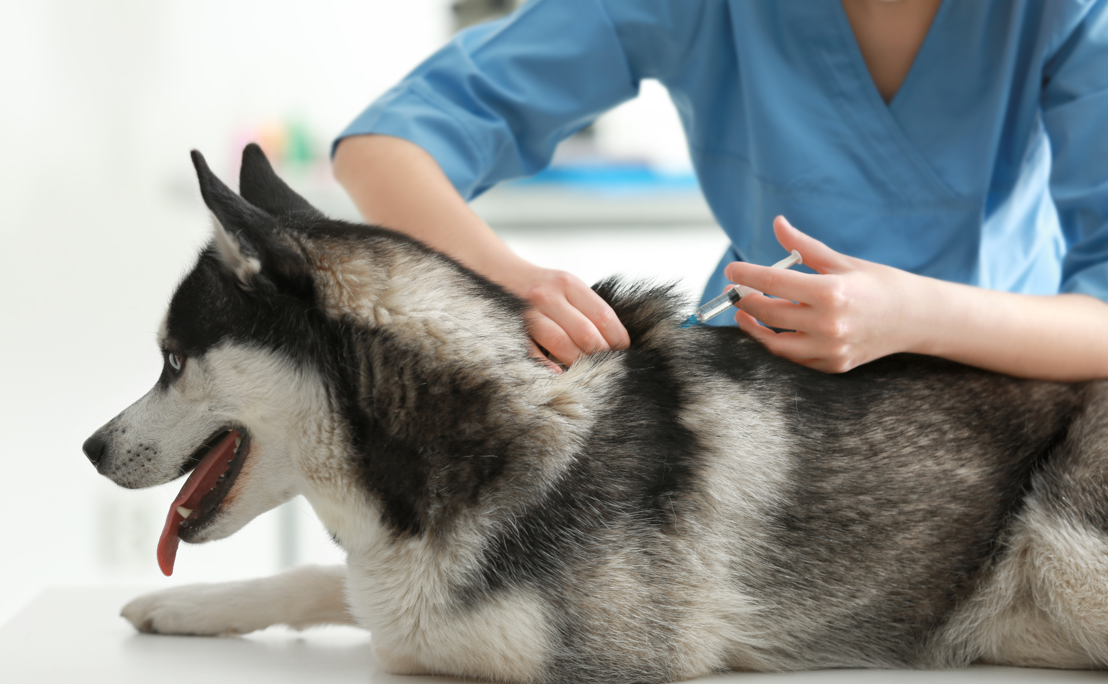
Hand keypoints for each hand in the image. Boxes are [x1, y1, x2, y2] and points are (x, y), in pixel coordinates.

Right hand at [500, 262, 629, 369]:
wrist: (497, 272)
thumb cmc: (539, 286)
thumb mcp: (565, 286)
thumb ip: (586, 308)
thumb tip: (614, 341)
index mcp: (568, 284)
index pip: (602, 315)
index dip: (617, 338)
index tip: (622, 351)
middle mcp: (548, 296)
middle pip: (585, 332)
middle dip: (601, 354)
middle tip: (609, 368)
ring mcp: (527, 313)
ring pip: (561, 343)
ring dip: (579, 363)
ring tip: (589, 373)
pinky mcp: (511, 329)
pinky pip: (531, 352)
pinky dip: (546, 365)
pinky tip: (559, 374)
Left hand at [727, 216, 921, 372]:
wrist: (915, 318)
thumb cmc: (877, 284)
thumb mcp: (841, 261)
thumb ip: (803, 246)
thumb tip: (777, 223)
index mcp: (830, 292)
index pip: (773, 283)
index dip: (746, 276)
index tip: (732, 270)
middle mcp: (829, 324)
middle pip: (769, 313)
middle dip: (745, 300)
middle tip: (734, 291)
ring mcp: (831, 349)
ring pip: (775, 344)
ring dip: (755, 327)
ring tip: (744, 312)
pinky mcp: (833, 365)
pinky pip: (793, 358)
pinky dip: (778, 343)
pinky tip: (770, 328)